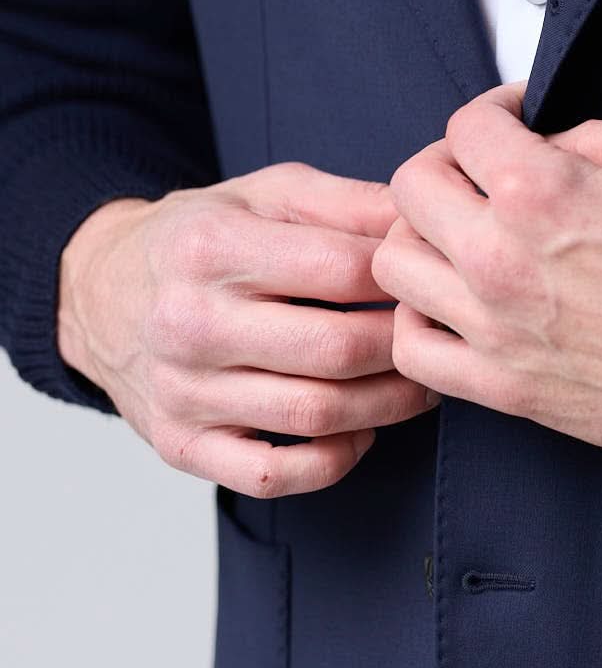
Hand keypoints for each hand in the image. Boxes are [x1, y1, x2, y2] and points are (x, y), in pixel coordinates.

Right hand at [56, 161, 439, 497]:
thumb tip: (418, 220)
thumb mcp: (264, 192)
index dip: (401, 275)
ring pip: (314, 416)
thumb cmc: (198, 237)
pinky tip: (358, 431)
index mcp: (213, 247)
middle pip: (335, 349)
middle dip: (404, 346)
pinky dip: (332, 461)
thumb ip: (345, 202)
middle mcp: (191, 323)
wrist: (99, 291)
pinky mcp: (179, 446)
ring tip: (419, 384)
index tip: (429, 277)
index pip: (340, 269)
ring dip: (388, 405)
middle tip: (436, 336)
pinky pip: (272, 476)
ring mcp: (183, 392)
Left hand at [369, 83, 601, 456]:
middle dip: (444, 164)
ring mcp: (493, 327)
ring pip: (394, 265)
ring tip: (462, 236)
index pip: (464, 126)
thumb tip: (547, 141)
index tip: (514, 118)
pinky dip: (419, 320)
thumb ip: (595, 132)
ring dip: (422, 239)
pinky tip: (455, 303)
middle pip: (409, 187)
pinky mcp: (501, 387)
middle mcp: (500, 258)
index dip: (493, 109)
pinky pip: (413, 349)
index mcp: (540, 192)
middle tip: (479, 170)